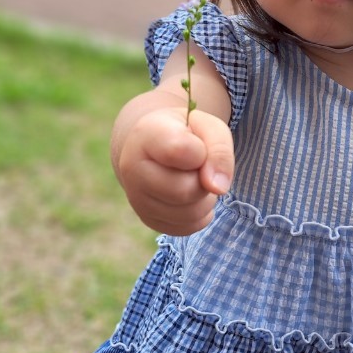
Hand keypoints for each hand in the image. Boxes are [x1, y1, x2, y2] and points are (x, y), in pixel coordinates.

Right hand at [116, 107, 233, 235]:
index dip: (202, 151)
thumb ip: (220, 149)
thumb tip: (218, 188)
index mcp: (145, 136)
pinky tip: (191, 195)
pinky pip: (189, 227)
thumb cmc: (186, 133)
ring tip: (195, 177)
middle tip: (198, 164)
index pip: (181, 151)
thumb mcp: (208, 126)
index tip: (197, 144)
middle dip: (204, 178)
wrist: (157, 146)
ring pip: (190, 213)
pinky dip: (200, 213)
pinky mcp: (148, 220)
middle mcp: (132, 169)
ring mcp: (137, 199)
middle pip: (186, 190)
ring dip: (205, 197)